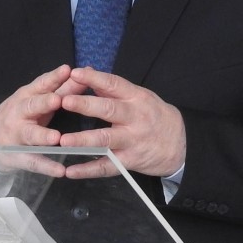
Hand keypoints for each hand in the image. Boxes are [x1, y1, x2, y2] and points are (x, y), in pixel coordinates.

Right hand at [0, 65, 72, 176]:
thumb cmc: (24, 116)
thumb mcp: (40, 101)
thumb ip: (63, 88)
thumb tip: (87, 72)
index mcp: (26, 96)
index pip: (40, 84)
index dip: (53, 78)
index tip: (67, 70)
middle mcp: (19, 113)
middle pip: (31, 106)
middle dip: (44, 103)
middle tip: (58, 100)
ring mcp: (17, 135)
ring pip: (30, 134)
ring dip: (43, 135)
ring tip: (56, 138)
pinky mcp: (19, 156)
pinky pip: (34, 162)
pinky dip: (47, 166)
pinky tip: (61, 170)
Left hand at [57, 67, 185, 178]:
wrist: (180, 144)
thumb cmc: (154, 116)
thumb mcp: (139, 97)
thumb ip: (112, 88)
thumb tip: (86, 71)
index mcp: (136, 98)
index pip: (115, 85)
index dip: (95, 79)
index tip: (75, 73)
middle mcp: (135, 118)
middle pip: (109, 110)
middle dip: (86, 106)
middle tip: (64, 101)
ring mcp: (132, 141)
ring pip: (106, 140)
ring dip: (83, 140)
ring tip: (63, 140)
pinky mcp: (130, 162)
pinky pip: (107, 167)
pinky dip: (87, 170)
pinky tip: (69, 171)